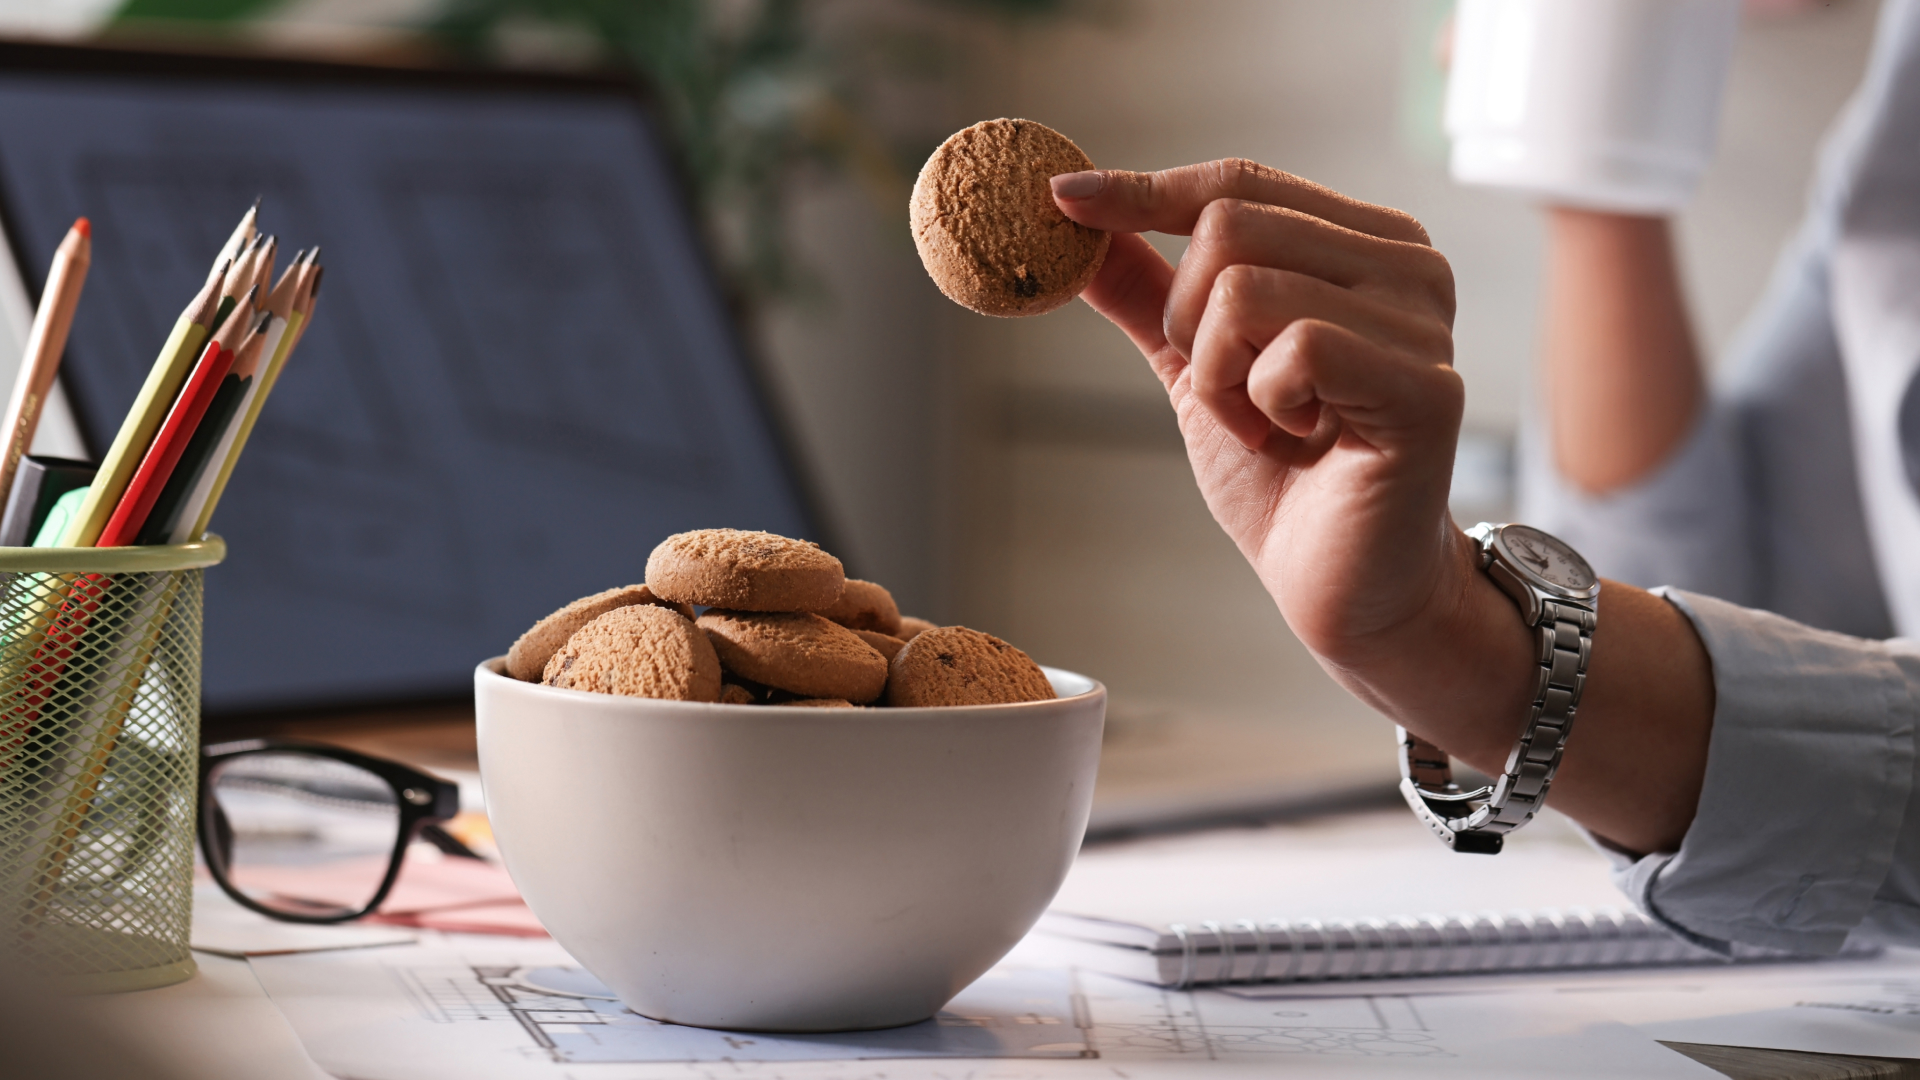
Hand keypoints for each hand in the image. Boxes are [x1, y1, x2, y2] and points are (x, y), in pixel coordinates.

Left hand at [1055, 160, 1714, 854]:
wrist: (1344, 588)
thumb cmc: (1286, 479)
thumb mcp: (1198, 369)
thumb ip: (1148, 294)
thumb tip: (1074, 222)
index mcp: (1365, 244)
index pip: (1239, 183)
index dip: (1144, 189)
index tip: (1063, 199)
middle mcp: (1409, 265)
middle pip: (1229, 226)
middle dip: (1187, 324)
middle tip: (1228, 394)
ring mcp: (1425, 323)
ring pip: (1245, 288)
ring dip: (1221, 375)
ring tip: (1267, 425)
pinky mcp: (1425, 387)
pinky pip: (1293, 347)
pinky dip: (1261, 403)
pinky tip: (1299, 440)